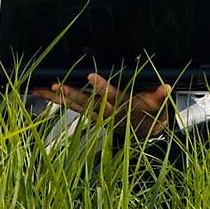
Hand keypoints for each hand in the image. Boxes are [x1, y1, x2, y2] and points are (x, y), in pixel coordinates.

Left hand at [33, 72, 171, 141]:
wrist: (146, 132)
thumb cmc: (152, 113)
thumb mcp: (158, 106)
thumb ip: (159, 97)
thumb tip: (166, 87)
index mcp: (122, 106)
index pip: (111, 96)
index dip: (101, 88)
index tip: (90, 76)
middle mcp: (107, 112)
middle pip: (87, 103)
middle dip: (70, 94)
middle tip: (55, 85)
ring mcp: (98, 114)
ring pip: (76, 106)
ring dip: (59, 99)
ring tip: (43, 90)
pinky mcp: (93, 114)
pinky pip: (73, 108)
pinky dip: (60, 102)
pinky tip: (46, 94)